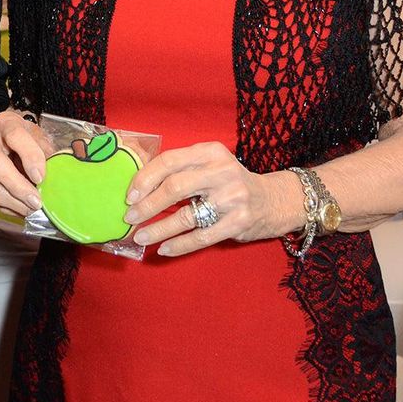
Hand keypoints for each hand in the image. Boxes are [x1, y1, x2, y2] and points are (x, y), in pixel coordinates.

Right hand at [0, 108, 52, 216]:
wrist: (7, 141)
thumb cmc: (26, 140)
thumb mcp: (40, 139)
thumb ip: (47, 154)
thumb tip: (57, 176)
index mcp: (6, 123)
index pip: (15, 136)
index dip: (29, 157)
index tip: (40, 177)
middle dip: (17, 186)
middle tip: (36, 201)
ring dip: (13, 202)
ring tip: (31, 208)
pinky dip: (7, 208)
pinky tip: (21, 208)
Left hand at [123, 141, 302, 255]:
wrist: (273, 200)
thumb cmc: (230, 182)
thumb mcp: (209, 164)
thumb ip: (181, 169)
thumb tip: (138, 185)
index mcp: (210, 152)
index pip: (169, 161)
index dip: (145, 179)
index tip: (129, 195)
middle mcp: (222, 171)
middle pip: (174, 188)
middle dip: (147, 205)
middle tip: (130, 218)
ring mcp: (232, 198)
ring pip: (185, 216)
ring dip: (158, 229)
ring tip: (140, 237)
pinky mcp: (239, 222)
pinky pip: (201, 237)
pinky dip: (179, 245)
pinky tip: (163, 249)